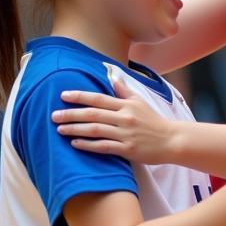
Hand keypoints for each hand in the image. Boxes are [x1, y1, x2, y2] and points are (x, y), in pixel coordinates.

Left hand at [53, 76, 180, 163]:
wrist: (171, 140)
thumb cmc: (154, 121)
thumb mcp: (140, 102)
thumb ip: (124, 90)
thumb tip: (111, 76)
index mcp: (126, 104)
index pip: (99, 98)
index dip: (80, 96)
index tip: (63, 96)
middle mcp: (124, 117)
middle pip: (93, 114)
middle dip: (71, 114)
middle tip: (54, 115)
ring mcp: (125, 133)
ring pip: (95, 130)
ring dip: (76, 129)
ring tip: (60, 129)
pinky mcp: (127, 149)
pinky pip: (103, 146)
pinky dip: (88, 145)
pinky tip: (75, 144)